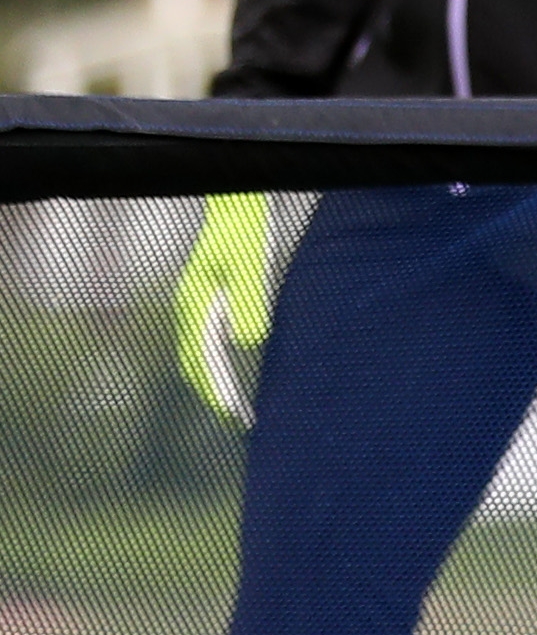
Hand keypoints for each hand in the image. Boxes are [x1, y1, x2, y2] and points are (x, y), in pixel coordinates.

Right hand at [171, 192, 271, 422]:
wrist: (236, 210)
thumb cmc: (244, 235)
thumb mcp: (251, 267)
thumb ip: (250, 303)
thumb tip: (246, 343)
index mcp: (195, 306)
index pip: (202, 362)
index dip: (217, 392)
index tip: (235, 417)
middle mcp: (189, 311)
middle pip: (193, 366)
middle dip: (214, 396)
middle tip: (241, 424)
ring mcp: (194, 309)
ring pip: (197, 359)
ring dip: (214, 386)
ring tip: (239, 411)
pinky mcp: (206, 306)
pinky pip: (206, 347)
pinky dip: (216, 370)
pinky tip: (236, 381)